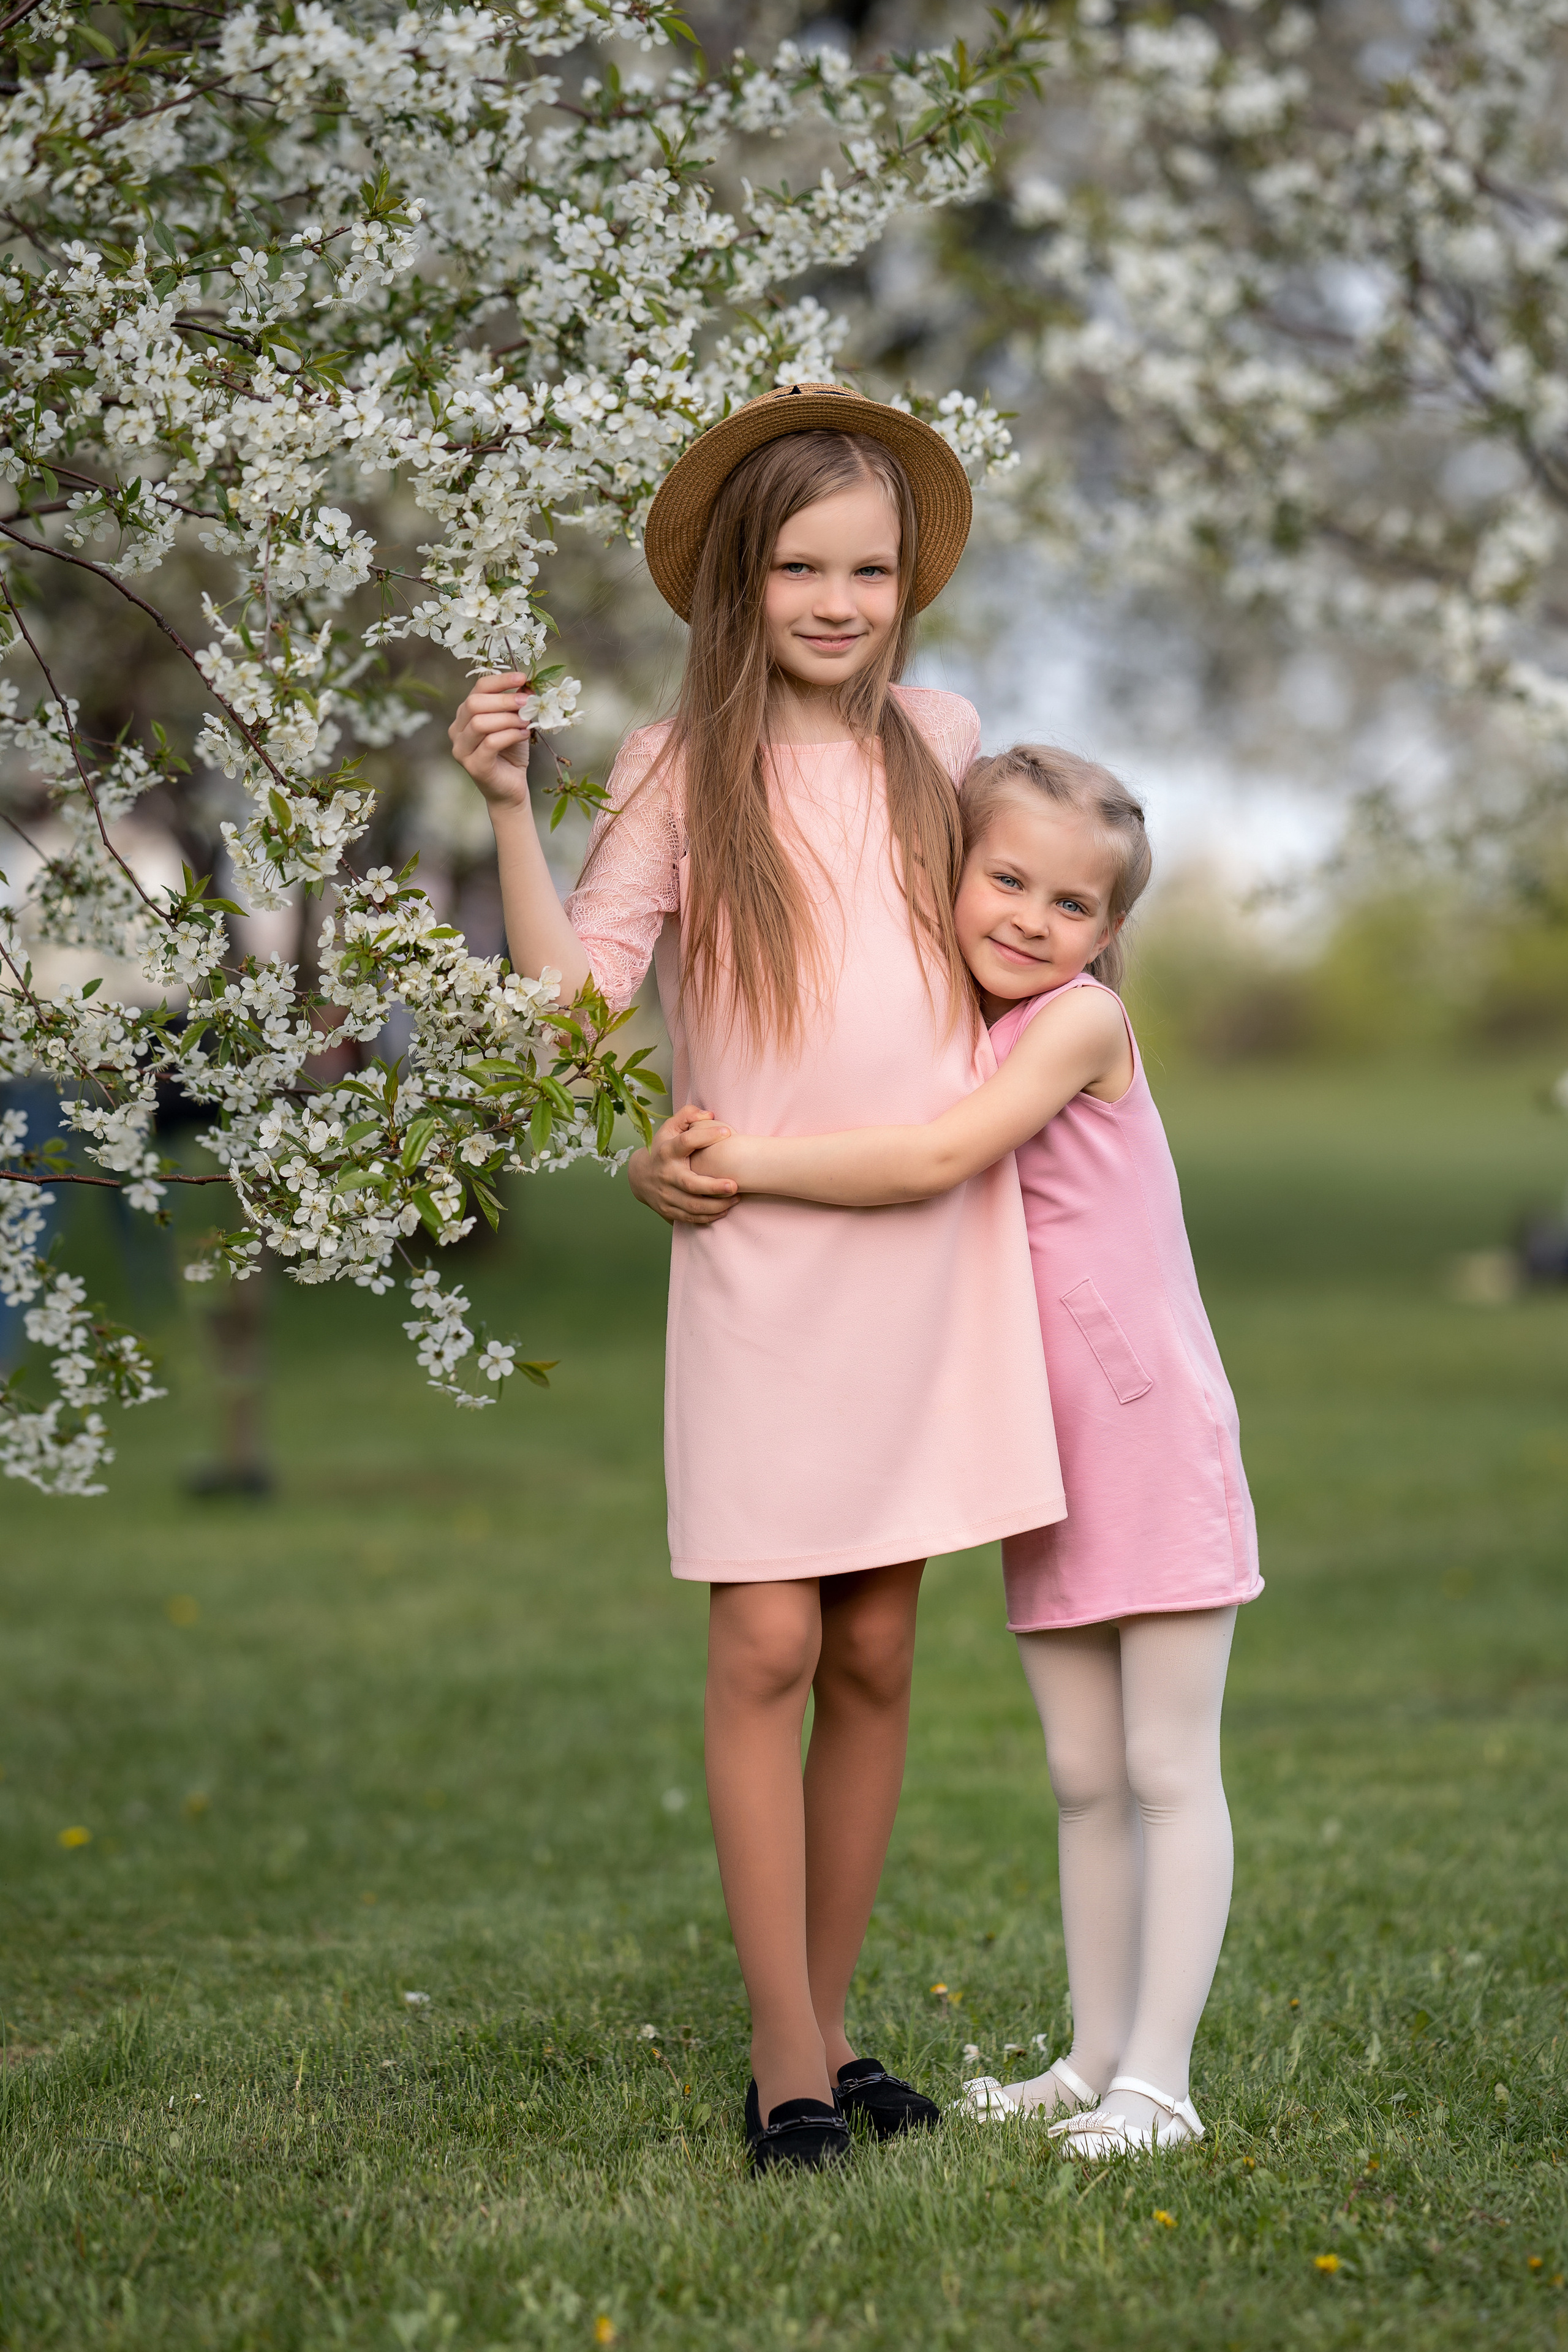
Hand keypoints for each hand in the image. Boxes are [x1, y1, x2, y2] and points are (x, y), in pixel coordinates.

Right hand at [449, 672, 534, 808]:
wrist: (511, 789)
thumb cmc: (511, 754)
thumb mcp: (515, 723)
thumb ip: (516, 705)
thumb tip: (527, 684)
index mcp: (465, 715)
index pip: (478, 689)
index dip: (500, 680)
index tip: (522, 677)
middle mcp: (457, 730)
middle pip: (474, 704)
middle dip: (504, 700)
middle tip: (527, 702)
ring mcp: (461, 749)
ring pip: (480, 723)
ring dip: (508, 719)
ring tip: (526, 722)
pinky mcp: (473, 766)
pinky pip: (490, 743)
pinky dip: (510, 735)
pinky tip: (524, 735)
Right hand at [627, 1104, 736, 1225]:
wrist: (639, 1176)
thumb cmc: (662, 1149)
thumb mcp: (669, 1128)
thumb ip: (687, 1115)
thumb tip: (709, 1115)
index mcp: (667, 1151)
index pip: (686, 1142)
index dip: (706, 1136)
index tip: (726, 1133)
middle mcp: (666, 1175)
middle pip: (690, 1184)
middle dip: (713, 1187)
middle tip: (734, 1185)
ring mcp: (666, 1195)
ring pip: (693, 1206)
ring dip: (717, 1205)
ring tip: (736, 1198)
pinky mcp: (668, 1210)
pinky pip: (691, 1217)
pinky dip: (709, 1216)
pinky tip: (724, 1210)